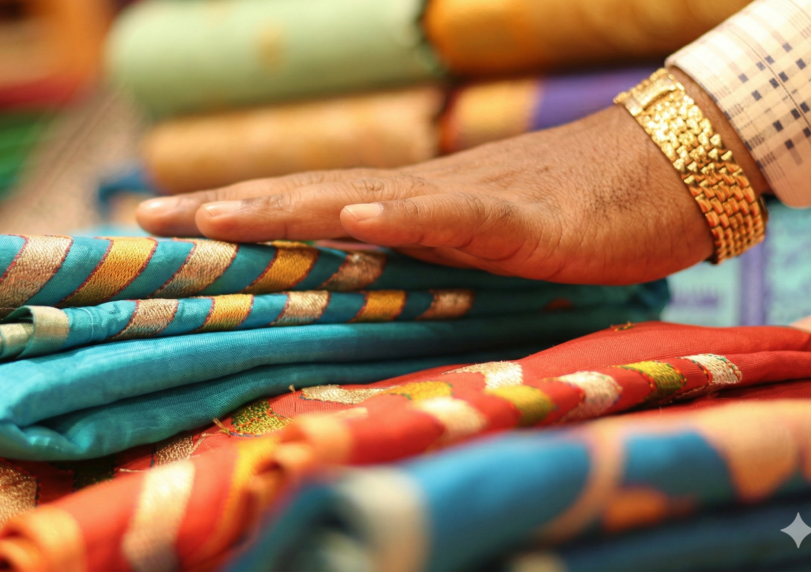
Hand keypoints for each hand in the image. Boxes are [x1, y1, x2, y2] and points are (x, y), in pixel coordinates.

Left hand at [137, 69, 767, 284]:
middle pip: (308, 198)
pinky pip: (451, 214)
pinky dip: (399, 216)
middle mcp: (418, 197)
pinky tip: (351, 218)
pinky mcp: (516, 216)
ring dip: (286, 207)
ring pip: (361, 199)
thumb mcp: (481, 248)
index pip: (305, 209)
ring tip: (217, 217)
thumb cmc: (570, 215)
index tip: (165, 225)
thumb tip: (365, 287)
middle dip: (227, 209)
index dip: (234, 214)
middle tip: (148, 217)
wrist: (661, 171)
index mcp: (405, 209)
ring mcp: (464, 201)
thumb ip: (425, 264)